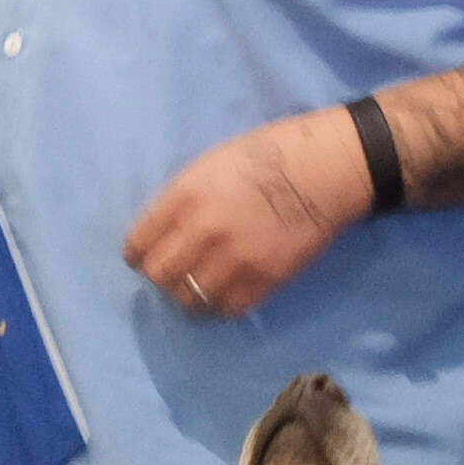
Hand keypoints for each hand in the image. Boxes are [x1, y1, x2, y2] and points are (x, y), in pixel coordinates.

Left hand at [124, 110, 367, 319]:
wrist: (325, 168)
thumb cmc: (269, 156)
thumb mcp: (211, 165)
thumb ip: (183, 199)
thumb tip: (165, 233)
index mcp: (186, 195)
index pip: (139, 243)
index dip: (138, 254)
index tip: (143, 258)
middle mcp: (203, 229)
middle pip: (159, 276)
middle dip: (162, 276)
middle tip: (175, 272)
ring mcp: (234, 258)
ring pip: (190, 298)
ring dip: (191, 294)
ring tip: (202, 285)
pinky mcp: (265, 279)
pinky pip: (228, 308)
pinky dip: (222, 304)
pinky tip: (227, 291)